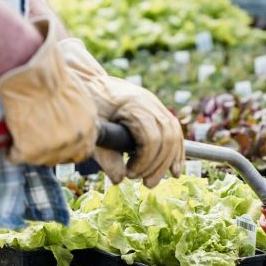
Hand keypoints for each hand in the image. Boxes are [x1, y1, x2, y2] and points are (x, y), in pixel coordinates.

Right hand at [0, 20, 97, 165]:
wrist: (30, 71)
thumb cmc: (48, 73)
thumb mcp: (76, 94)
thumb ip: (77, 114)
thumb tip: (70, 122)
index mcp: (89, 126)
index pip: (84, 151)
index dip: (69, 148)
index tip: (57, 144)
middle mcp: (74, 141)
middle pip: (62, 158)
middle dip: (49, 150)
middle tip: (35, 138)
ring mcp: (53, 148)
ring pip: (39, 159)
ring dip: (30, 149)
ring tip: (21, 133)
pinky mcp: (30, 151)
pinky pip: (16, 156)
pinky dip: (11, 149)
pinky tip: (9, 137)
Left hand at [60, 38, 183, 187]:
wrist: (92, 81)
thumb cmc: (90, 105)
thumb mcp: (94, 131)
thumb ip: (105, 156)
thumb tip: (120, 179)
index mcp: (133, 106)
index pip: (151, 139)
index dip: (144, 162)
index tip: (130, 174)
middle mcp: (150, 103)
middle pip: (167, 139)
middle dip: (158, 166)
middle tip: (145, 184)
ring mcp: (156, 105)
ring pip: (174, 136)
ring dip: (168, 162)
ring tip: (153, 181)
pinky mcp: (158, 110)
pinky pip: (175, 132)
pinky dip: (176, 152)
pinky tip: (175, 170)